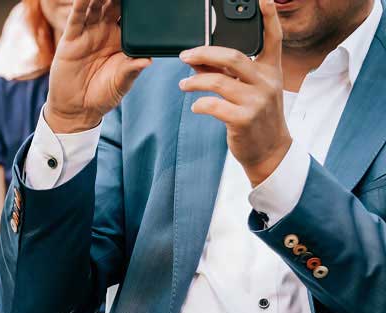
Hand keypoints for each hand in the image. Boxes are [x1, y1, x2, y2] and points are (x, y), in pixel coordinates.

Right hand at [45, 0, 151, 132]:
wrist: (77, 110)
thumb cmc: (102, 96)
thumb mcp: (122, 83)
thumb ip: (132, 69)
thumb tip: (149, 60)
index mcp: (121, 40)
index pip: (131, 16)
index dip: (137, 4)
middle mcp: (104, 33)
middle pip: (113, 4)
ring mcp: (88, 34)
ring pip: (95, 6)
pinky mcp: (71, 39)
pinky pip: (76, 18)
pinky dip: (80, 4)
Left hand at [180, 0, 290, 185]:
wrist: (268, 150)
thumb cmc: (256, 117)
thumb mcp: (248, 92)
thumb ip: (228, 75)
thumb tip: (198, 62)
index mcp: (270, 70)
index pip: (273, 38)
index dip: (269, 17)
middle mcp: (266, 82)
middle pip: (233, 56)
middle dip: (204, 53)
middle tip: (185, 55)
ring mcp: (257, 100)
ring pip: (218, 81)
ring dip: (194, 81)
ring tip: (183, 84)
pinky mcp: (244, 119)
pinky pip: (213, 106)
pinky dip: (199, 104)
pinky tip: (195, 107)